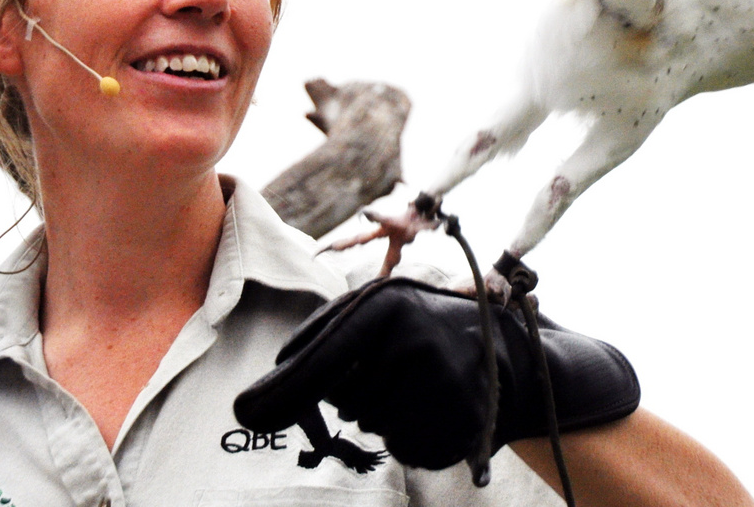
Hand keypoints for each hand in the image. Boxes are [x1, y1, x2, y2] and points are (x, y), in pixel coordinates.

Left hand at [233, 277, 639, 471]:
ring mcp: (440, 384)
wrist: (509, 353)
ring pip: (370, 424)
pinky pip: (402, 446)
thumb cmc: (418, 331)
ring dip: (382, 413)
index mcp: (384, 305)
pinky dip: (408, 435)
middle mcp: (413, 341)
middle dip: (351, 391)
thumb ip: (310, 356)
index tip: (245, 414)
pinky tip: (433, 408)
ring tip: (417, 384)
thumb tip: (246, 408)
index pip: (316, 358)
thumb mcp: (372, 319)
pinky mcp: (459, 423)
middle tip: (388, 368)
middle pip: (339, 398)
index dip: (282, 390)